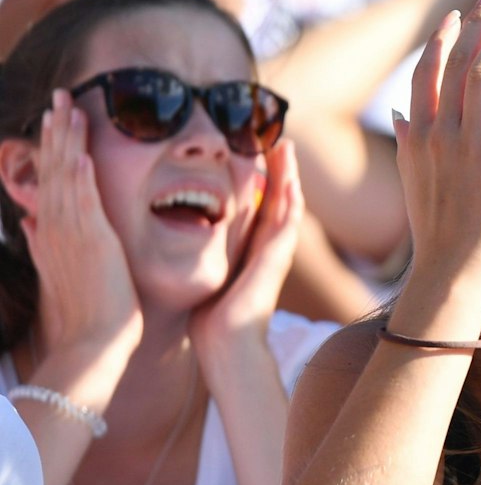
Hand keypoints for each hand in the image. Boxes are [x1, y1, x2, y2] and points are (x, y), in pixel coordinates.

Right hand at [18, 90, 142, 363]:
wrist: (92, 340)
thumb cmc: (83, 309)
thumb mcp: (57, 269)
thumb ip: (41, 242)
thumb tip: (26, 221)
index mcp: (49, 229)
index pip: (48, 177)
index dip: (50, 145)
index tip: (54, 116)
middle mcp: (54, 226)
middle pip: (51, 168)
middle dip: (56, 130)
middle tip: (60, 95)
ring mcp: (71, 233)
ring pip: (65, 177)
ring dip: (67, 141)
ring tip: (69, 108)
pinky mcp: (92, 242)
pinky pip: (84, 202)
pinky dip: (81, 176)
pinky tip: (81, 153)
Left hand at [190, 138, 300, 360]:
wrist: (226, 344)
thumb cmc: (212, 320)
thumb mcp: (210, 278)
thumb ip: (208, 259)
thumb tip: (187, 246)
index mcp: (254, 250)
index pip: (263, 206)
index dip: (265, 180)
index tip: (259, 155)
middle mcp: (270, 249)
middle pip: (280, 199)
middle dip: (281, 169)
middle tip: (280, 140)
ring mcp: (276, 254)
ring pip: (288, 204)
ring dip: (290, 175)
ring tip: (285, 148)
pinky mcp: (275, 260)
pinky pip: (287, 223)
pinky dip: (290, 201)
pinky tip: (290, 180)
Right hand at [395, 0, 480, 323]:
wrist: (451, 271)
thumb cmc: (437, 232)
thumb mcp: (412, 181)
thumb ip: (406, 142)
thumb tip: (398, 114)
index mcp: (417, 134)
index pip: (429, 71)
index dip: (446, 37)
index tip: (461, 12)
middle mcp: (440, 130)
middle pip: (460, 59)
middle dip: (480, 19)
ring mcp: (470, 142)